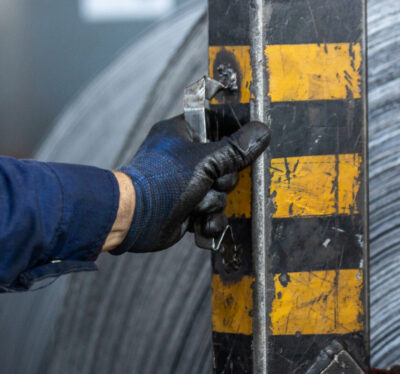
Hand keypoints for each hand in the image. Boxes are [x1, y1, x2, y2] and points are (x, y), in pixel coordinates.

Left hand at [111, 115, 269, 253]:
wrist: (136, 219)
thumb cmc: (161, 181)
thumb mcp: (205, 160)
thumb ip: (237, 148)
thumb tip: (263, 132)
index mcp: (184, 132)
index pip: (219, 124)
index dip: (234, 135)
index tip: (245, 144)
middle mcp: (185, 156)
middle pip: (227, 165)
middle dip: (222, 180)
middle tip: (210, 181)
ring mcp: (186, 184)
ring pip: (222, 192)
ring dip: (213, 203)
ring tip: (195, 204)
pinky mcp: (188, 209)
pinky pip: (214, 213)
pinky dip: (209, 220)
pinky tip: (198, 222)